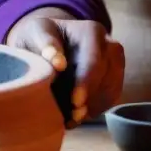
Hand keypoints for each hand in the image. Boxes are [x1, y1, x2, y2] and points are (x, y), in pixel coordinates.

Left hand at [7, 7, 124, 126]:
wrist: (48, 41)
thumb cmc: (40, 36)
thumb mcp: (36, 33)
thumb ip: (45, 43)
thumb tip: (59, 63)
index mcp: (92, 31)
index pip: (93, 60)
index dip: (86, 83)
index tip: (74, 102)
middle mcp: (109, 45)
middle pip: (105, 78)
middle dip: (89, 100)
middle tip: (72, 118)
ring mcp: (115, 63)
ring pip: (110, 91)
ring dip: (92, 108)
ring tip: (71, 119)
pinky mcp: (114, 79)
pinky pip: (110, 98)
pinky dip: (94, 110)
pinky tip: (76, 117)